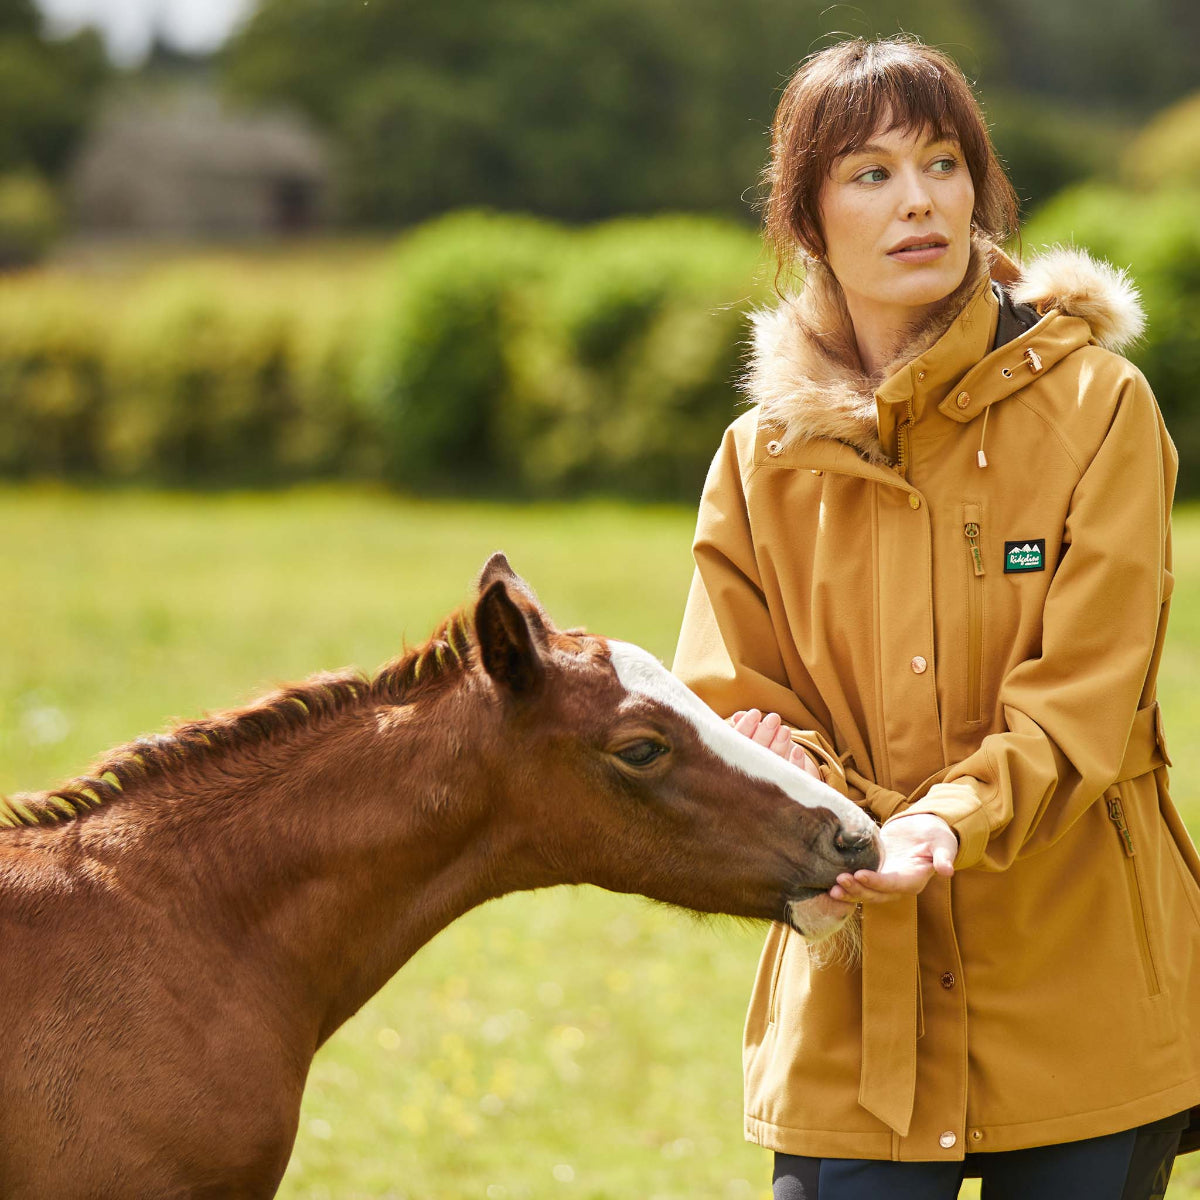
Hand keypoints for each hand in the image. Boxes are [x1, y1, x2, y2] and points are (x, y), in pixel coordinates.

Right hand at [727, 709, 821, 779]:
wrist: (765, 782)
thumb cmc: (753, 749)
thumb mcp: (744, 737)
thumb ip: (742, 726)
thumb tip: (738, 716)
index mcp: (733, 760)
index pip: (736, 744)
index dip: (746, 727)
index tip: (755, 713)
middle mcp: (747, 776)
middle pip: (755, 754)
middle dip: (765, 734)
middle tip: (774, 717)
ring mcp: (767, 785)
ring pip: (773, 765)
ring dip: (780, 747)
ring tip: (786, 729)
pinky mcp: (787, 789)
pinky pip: (791, 778)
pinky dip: (795, 764)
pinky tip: (798, 750)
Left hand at [829, 812, 955, 903]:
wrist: (924, 830)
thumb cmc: (936, 836)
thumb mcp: (943, 843)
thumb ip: (943, 856)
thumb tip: (948, 870)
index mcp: (914, 880)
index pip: (893, 884)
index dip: (877, 882)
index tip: (860, 874)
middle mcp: (897, 885)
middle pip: (876, 894)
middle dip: (857, 890)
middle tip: (838, 882)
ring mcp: (884, 881)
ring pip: (865, 892)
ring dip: (849, 892)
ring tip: (831, 888)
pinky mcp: (874, 872)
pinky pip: (858, 883)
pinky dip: (846, 886)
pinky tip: (828, 884)